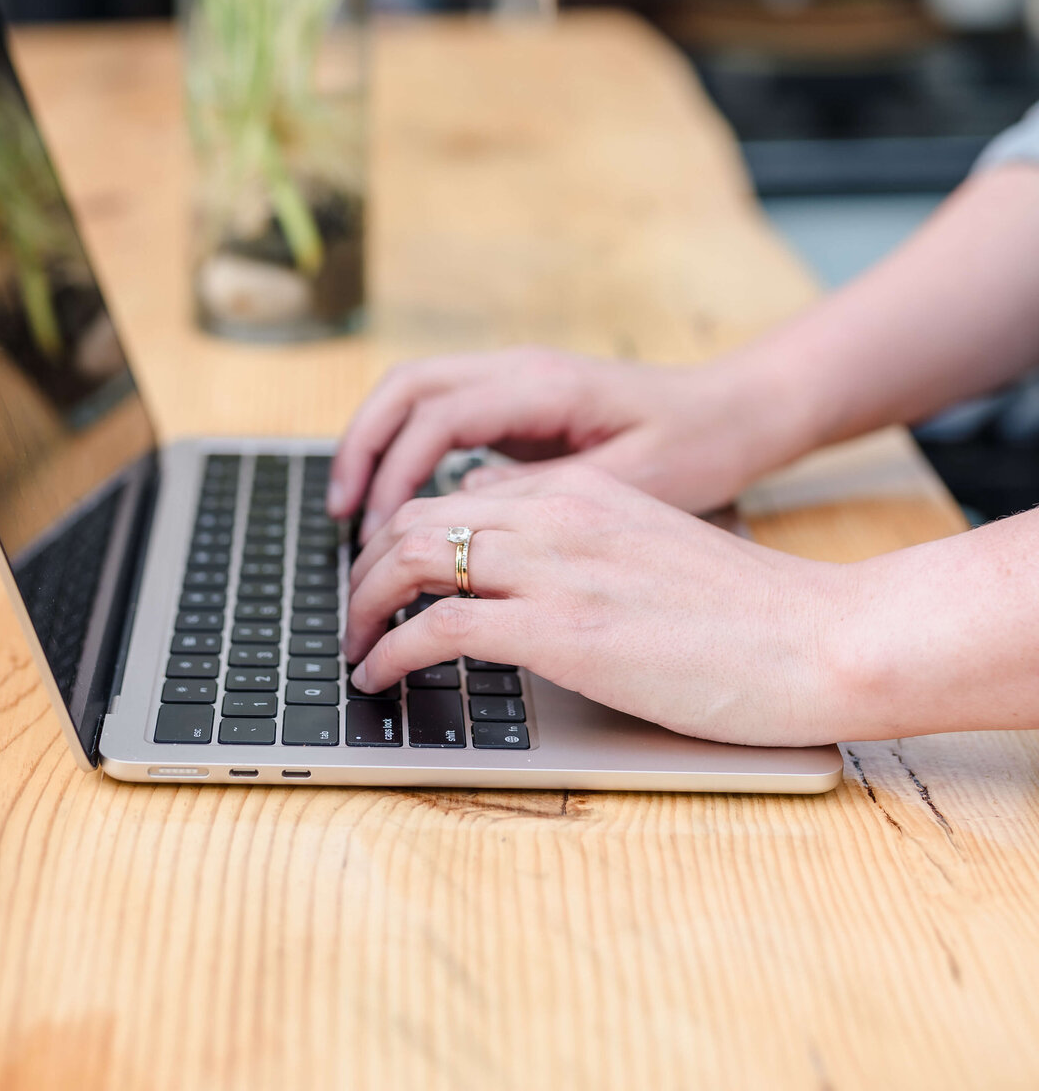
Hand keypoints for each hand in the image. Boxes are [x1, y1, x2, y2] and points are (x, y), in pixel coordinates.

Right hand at [328, 347, 789, 539]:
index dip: (394, 473)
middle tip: (341, 518)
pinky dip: (407, 450)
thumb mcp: (634, 484)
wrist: (741, 410)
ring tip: (353, 513)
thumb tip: (465, 509)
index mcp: (543, 386)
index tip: (375, 534)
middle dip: (362, 448)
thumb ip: (548, 497)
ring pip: (416, 395)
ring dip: (377, 446)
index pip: (436, 417)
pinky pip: (442, 415)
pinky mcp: (521, 404)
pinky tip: (402, 504)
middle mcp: (520, 372)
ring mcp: (517, 382)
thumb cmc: (701, 446)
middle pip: (406, 388)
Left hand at [343, 463, 849, 747]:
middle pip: (417, 516)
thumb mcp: (651, 548)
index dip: (401, 537)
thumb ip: (582, 544)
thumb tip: (516, 565)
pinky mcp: (563, 630)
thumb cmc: (750, 612)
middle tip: (350, 613)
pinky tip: (382, 677)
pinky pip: (442, 626)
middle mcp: (559, 514)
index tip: (383, 578)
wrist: (820, 637)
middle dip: (366, 567)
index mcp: (582, 493)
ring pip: (415, 558)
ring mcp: (559, 568)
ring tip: (353, 645)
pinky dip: (393, 651)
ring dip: (363, 605)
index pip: (455, 495)